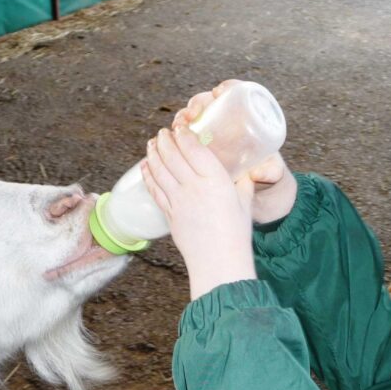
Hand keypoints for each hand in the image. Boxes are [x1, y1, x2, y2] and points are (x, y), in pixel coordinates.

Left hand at [142, 125, 256, 299]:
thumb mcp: (245, 202)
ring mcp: (179, 201)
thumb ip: (243, 183)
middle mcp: (194, 187)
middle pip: (172, 155)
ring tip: (151, 144)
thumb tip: (244, 171)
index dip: (184, 134)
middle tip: (163, 132)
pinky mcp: (169, 214)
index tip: (181, 127)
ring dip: (153, 154)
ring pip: (160, 170)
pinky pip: (155, 190)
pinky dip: (148, 176)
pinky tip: (145, 168)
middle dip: (165, 140)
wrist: (220, 262)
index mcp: (216, 180)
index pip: (194, 149)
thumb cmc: (237, 234)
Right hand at [173, 80, 296, 224]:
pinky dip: (177, 134)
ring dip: (183, 118)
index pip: (237, 94)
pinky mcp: (199, 144)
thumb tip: (258, 174)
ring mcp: (211, 132)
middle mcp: (227, 121)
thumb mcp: (272, 171)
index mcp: (247, 118)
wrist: (257, 188)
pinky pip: (186, 134)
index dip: (227, 88)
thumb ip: (271, 172)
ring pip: (194, 117)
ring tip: (179, 127)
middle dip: (197, 104)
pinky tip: (169, 138)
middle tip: (192, 114)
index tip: (219, 93)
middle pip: (210, 103)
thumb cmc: (267, 173)